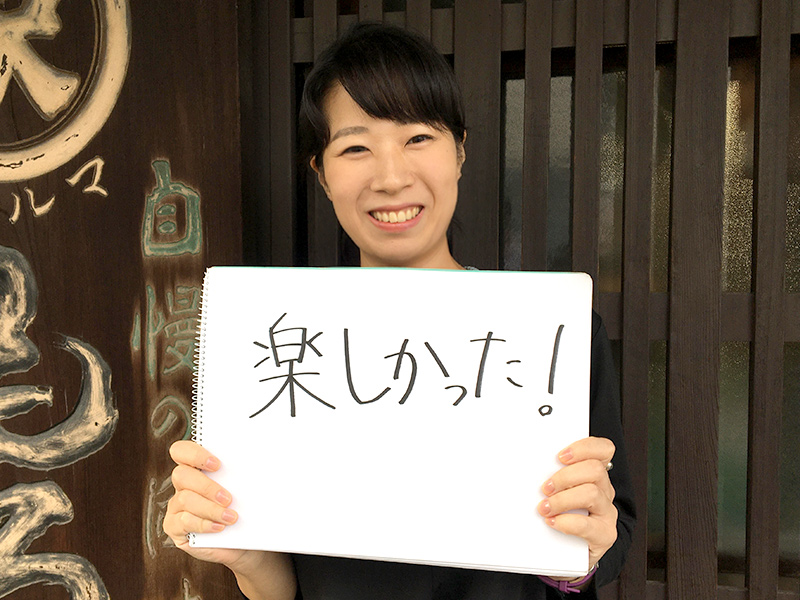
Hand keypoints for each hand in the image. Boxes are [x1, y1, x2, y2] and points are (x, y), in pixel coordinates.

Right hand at [163, 440, 251, 568]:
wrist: (241, 539)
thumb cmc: (241, 508)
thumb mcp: (243, 488)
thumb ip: (240, 473)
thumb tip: (257, 462)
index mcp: (196, 468)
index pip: (181, 451)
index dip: (195, 454)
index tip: (217, 465)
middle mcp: (183, 485)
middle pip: (181, 475)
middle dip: (207, 486)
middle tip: (228, 498)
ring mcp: (176, 506)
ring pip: (184, 499)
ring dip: (211, 509)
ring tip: (231, 517)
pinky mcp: (174, 526)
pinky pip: (183, 522)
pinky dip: (204, 524)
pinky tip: (219, 527)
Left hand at [537, 436, 616, 567]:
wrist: (569, 551)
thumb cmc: (559, 513)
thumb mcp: (556, 490)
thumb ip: (549, 475)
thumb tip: (521, 464)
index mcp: (594, 474)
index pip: (603, 449)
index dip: (584, 448)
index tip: (560, 456)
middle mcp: (605, 489)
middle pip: (595, 470)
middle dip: (565, 476)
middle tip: (545, 487)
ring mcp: (607, 512)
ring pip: (592, 494)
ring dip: (563, 499)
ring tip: (544, 507)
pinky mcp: (604, 534)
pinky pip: (588, 525)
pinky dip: (566, 522)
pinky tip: (552, 522)